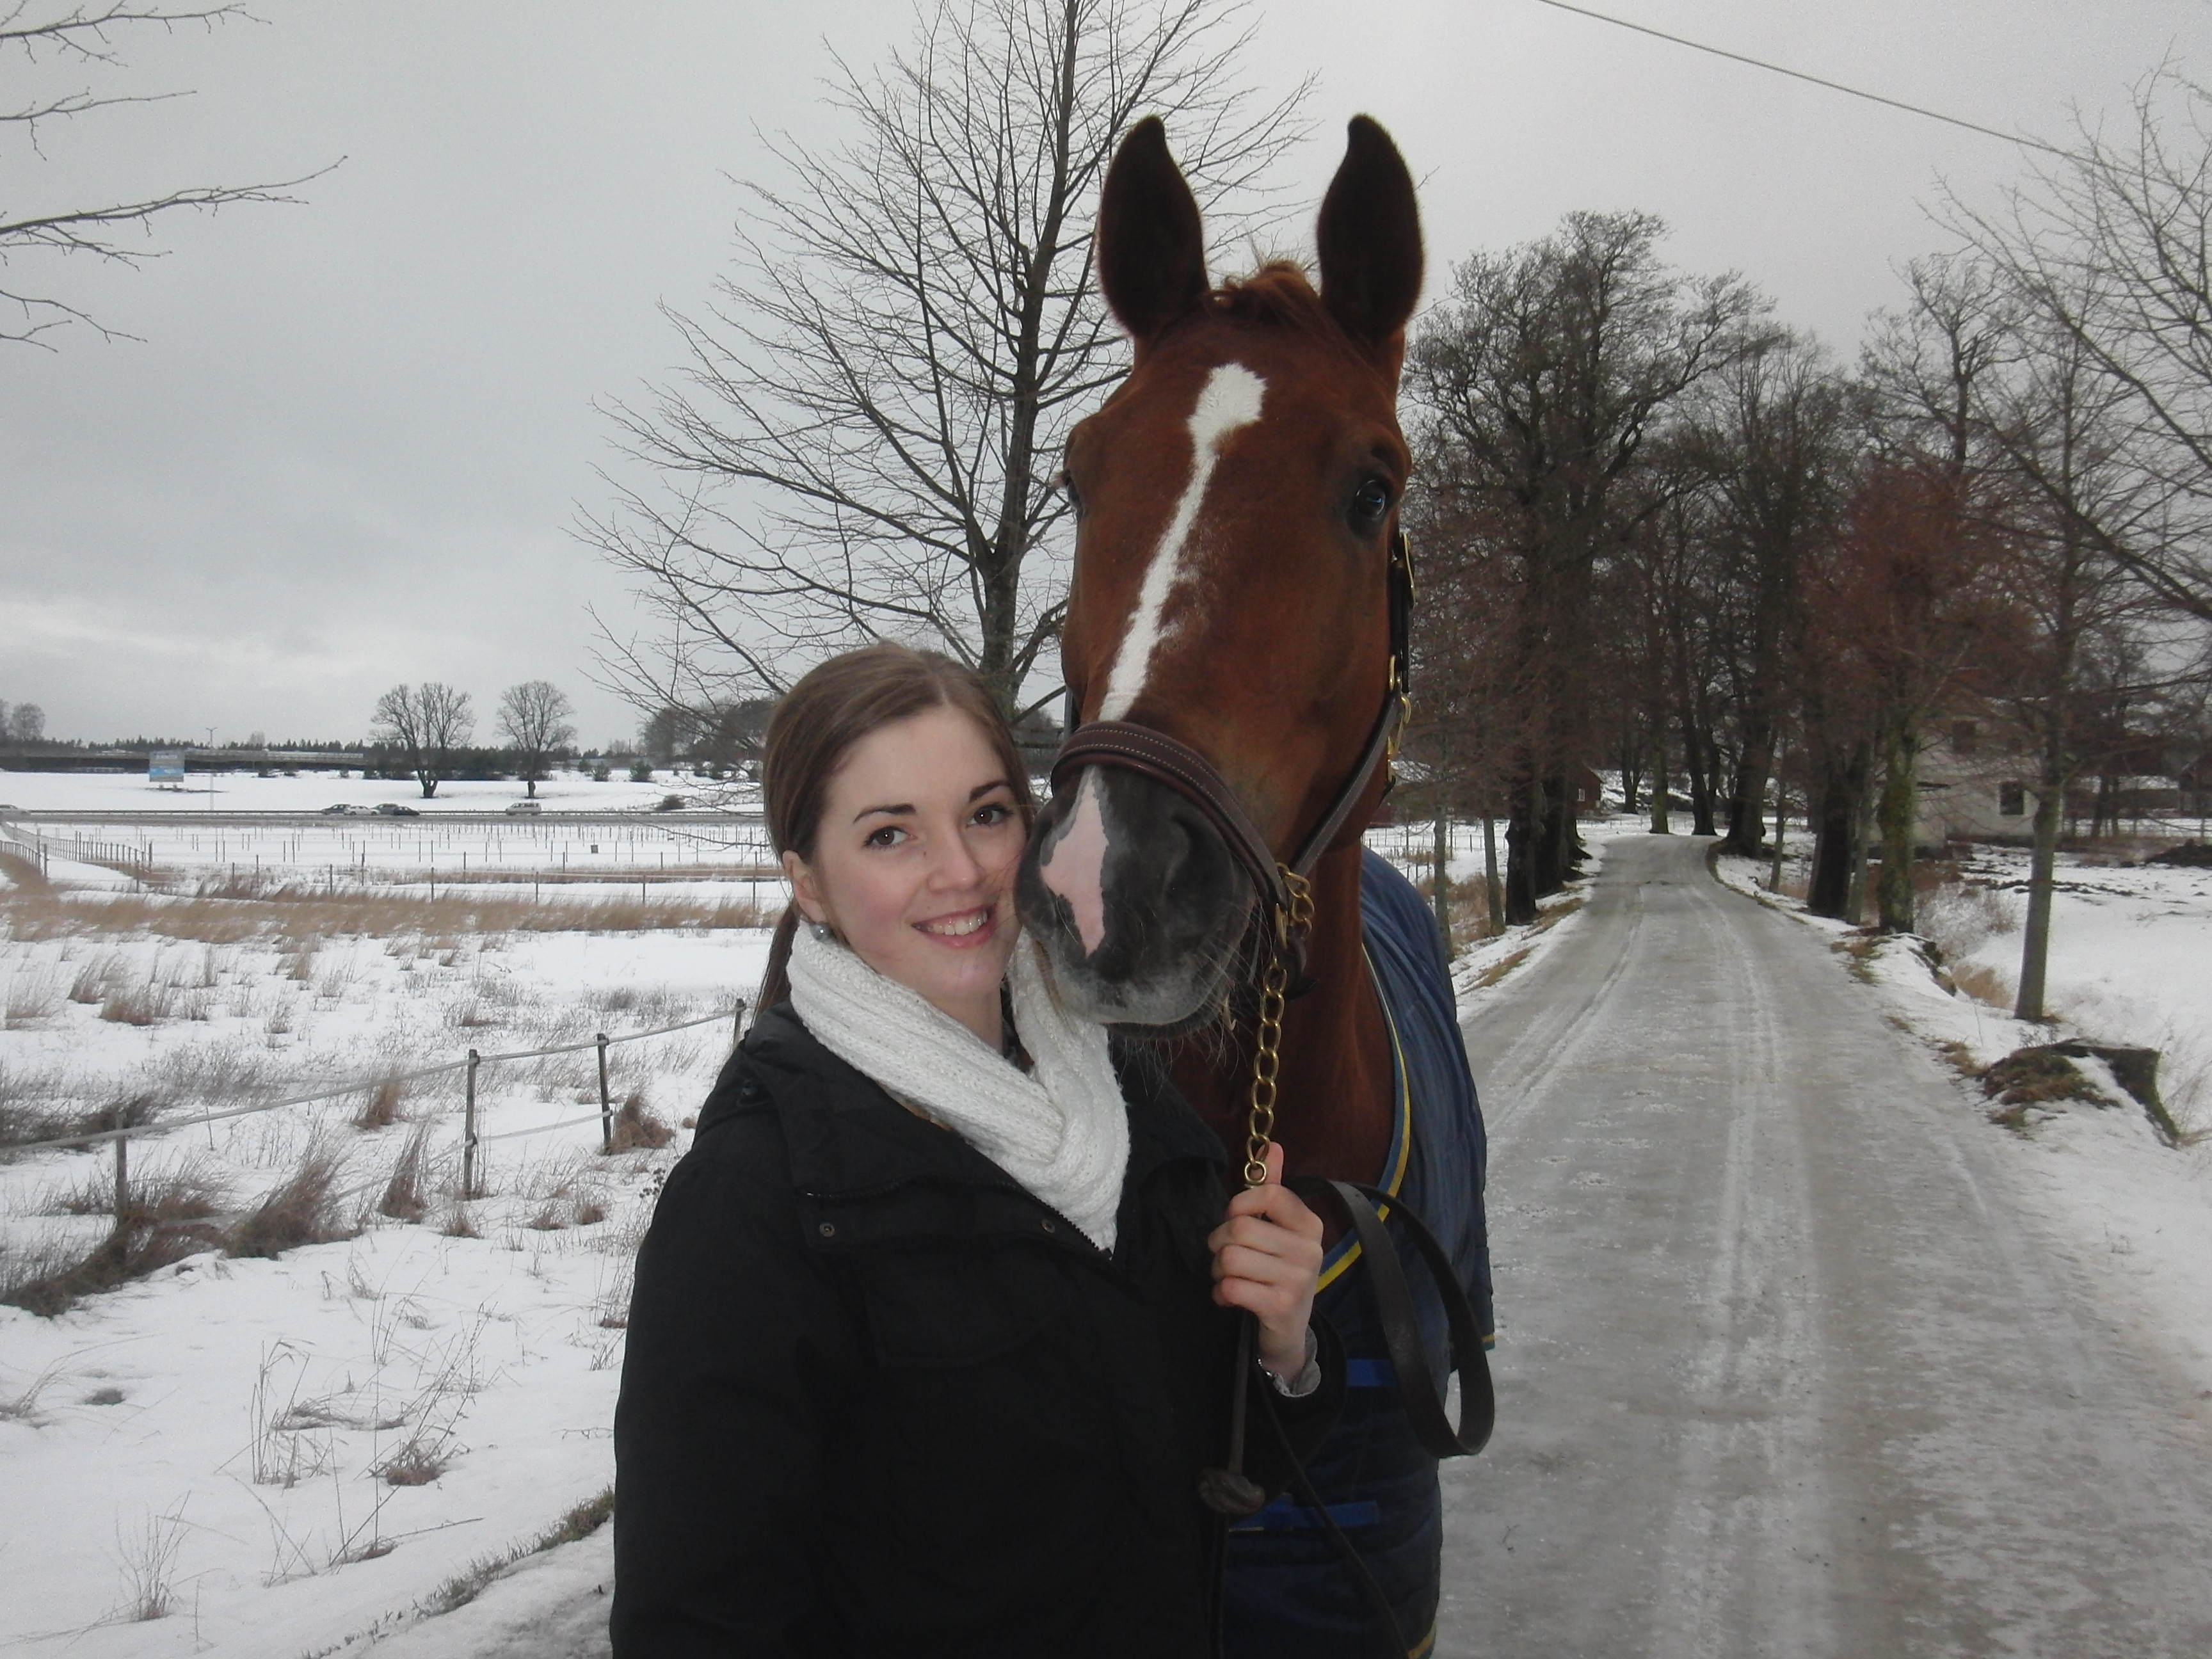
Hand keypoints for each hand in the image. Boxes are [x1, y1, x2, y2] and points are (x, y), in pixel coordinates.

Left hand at [1207, 1142, 1324, 1380]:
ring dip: (1218, 1270)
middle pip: (1240, 1227)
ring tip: (1229, 1278)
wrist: (1289, 1332)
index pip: (1269, 1194)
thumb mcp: (1280, 1230)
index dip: (1240, 1204)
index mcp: (1310, 1225)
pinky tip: (1230, 1298)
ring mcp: (1298, 1280)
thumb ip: (1273, 1189)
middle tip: (1226, 1256)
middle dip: (1219, 1242)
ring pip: (1231, 1257)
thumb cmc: (1278, 1271)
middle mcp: (1310, 1250)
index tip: (1235, 1218)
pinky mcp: (1281, 1306)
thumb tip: (1273, 1146)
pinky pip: (1232, 1287)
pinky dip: (1221, 1293)